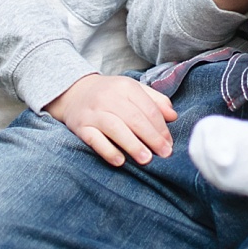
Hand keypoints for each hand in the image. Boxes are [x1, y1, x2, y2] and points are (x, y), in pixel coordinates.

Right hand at [45, 73, 176, 167]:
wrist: (74, 92)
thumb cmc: (110, 94)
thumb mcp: (132, 90)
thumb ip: (154, 100)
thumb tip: (173, 116)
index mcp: (125, 87)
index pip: (147, 108)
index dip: (161, 127)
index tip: (169, 143)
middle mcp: (109, 98)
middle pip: (134, 118)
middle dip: (152, 137)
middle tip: (165, 154)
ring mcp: (94, 112)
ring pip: (115, 128)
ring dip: (132, 145)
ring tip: (146, 159)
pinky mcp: (81, 127)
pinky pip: (94, 139)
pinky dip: (108, 150)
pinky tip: (120, 161)